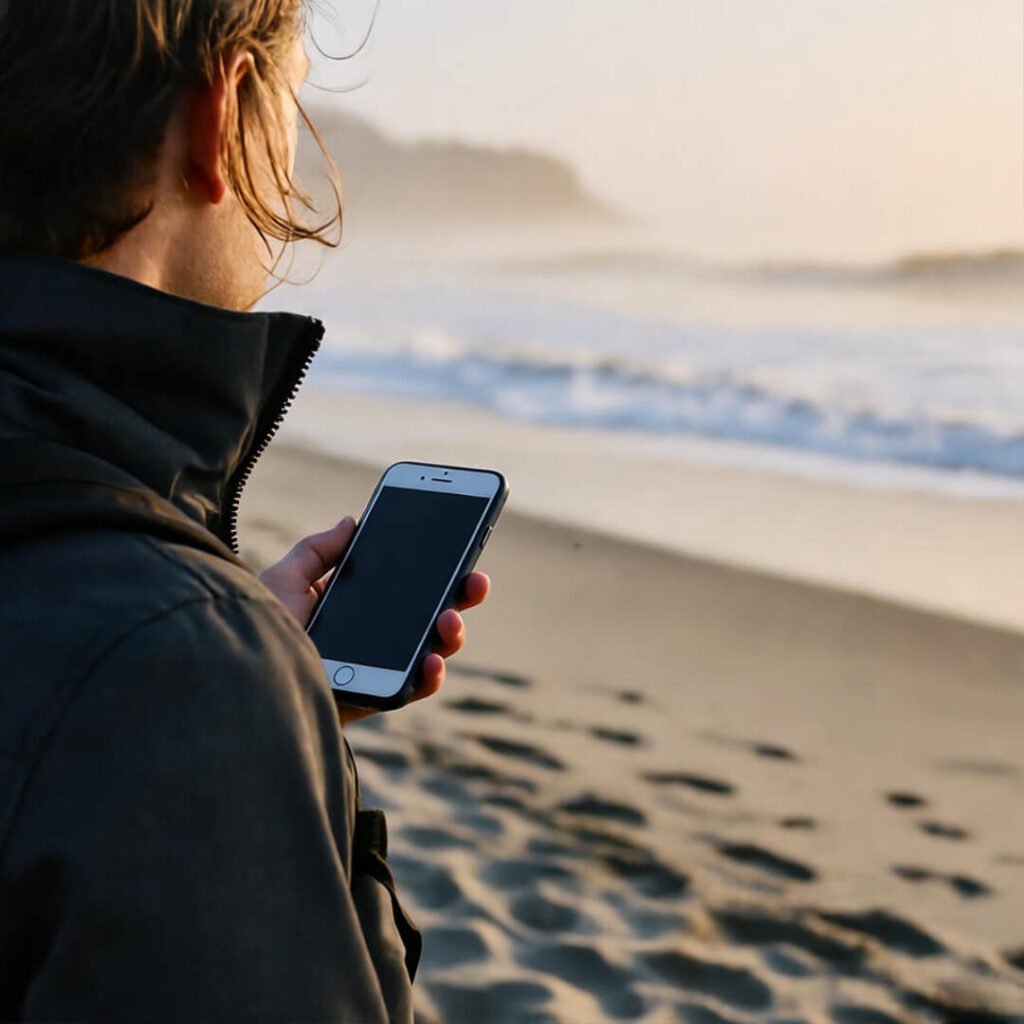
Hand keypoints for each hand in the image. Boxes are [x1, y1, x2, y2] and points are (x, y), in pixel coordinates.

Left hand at [259, 517, 491, 723]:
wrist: (241, 678)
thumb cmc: (256, 629)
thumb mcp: (284, 580)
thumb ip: (317, 550)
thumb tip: (350, 521)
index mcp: (356, 607)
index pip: (406, 585)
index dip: (436, 568)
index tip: (459, 546)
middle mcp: (375, 637)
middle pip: (430, 614)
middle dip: (460, 596)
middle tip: (475, 580)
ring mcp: (379, 667)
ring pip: (432, 649)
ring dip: (452, 633)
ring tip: (449, 620)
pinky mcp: (374, 697)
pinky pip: (413, 688)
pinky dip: (430, 674)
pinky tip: (431, 658)